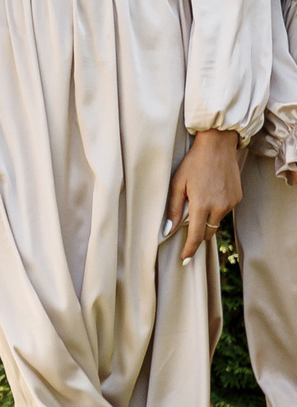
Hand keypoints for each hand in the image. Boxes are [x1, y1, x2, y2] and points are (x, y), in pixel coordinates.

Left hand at [167, 127, 241, 265]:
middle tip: (185, 225)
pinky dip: (215, 209)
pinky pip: (224, 211)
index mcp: (202, 205)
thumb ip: (173, 209)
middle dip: (197, 234)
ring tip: (197, 200)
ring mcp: (231, 203)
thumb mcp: (176, 184)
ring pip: (216, 221)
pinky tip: (209, 194)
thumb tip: (167, 231)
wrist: (217, 147)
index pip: (196, 236)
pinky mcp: (238, 198)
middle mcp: (219, 207)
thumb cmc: (193, 163)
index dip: (190, 250)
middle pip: (207, 232)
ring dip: (206, 218)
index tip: (184, 260)